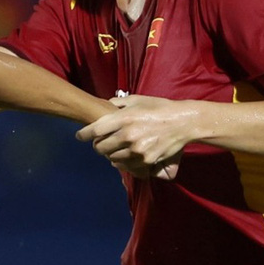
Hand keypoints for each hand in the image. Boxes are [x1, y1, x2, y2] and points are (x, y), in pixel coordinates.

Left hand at [77, 94, 205, 176]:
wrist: (183, 122)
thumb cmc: (159, 108)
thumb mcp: (137, 100)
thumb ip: (118, 103)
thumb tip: (104, 105)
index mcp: (123, 118)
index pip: (94, 130)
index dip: (84, 135)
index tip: (80, 136)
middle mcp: (127, 135)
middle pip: (100, 147)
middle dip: (97, 145)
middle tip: (100, 142)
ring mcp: (136, 149)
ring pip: (111, 157)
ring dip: (110, 154)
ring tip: (116, 148)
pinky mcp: (145, 160)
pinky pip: (126, 164)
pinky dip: (123, 161)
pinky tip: (126, 154)